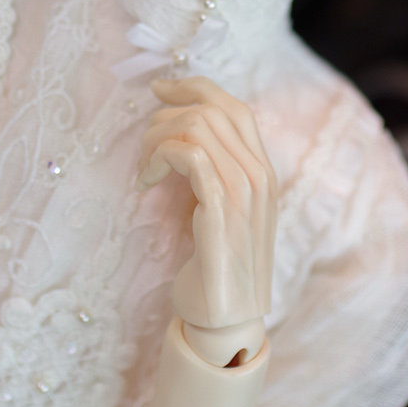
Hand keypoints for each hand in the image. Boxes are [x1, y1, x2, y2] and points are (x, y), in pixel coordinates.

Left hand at [138, 77, 276, 332]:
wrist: (226, 319)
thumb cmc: (214, 268)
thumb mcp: (219, 211)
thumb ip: (213, 173)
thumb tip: (178, 138)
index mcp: (264, 171)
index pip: (234, 106)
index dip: (195, 87)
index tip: (160, 90)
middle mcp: (261, 175)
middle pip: (214, 109)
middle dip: (168, 113)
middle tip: (144, 144)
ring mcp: (246, 191)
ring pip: (197, 126)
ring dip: (157, 138)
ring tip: (144, 168)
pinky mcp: (222, 208)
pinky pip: (187, 154)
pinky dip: (158, 158)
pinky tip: (146, 181)